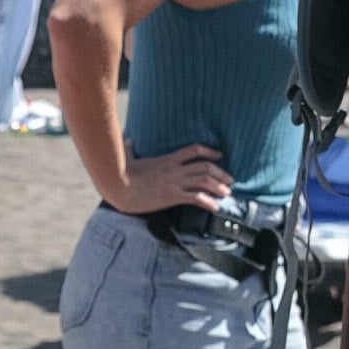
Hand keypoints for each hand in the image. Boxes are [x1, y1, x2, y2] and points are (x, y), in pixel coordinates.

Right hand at [112, 142, 230, 213]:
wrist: (118, 187)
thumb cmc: (120, 174)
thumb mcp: (128, 159)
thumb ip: (130, 150)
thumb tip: (127, 141)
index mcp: (167, 159)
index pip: (193, 150)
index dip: (209, 152)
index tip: (219, 155)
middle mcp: (174, 170)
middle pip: (204, 167)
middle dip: (220, 173)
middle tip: (229, 180)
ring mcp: (173, 183)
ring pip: (203, 181)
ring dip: (218, 186)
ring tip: (227, 192)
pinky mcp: (171, 196)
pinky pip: (195, 198)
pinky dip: (208, 202)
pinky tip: (215, 207)